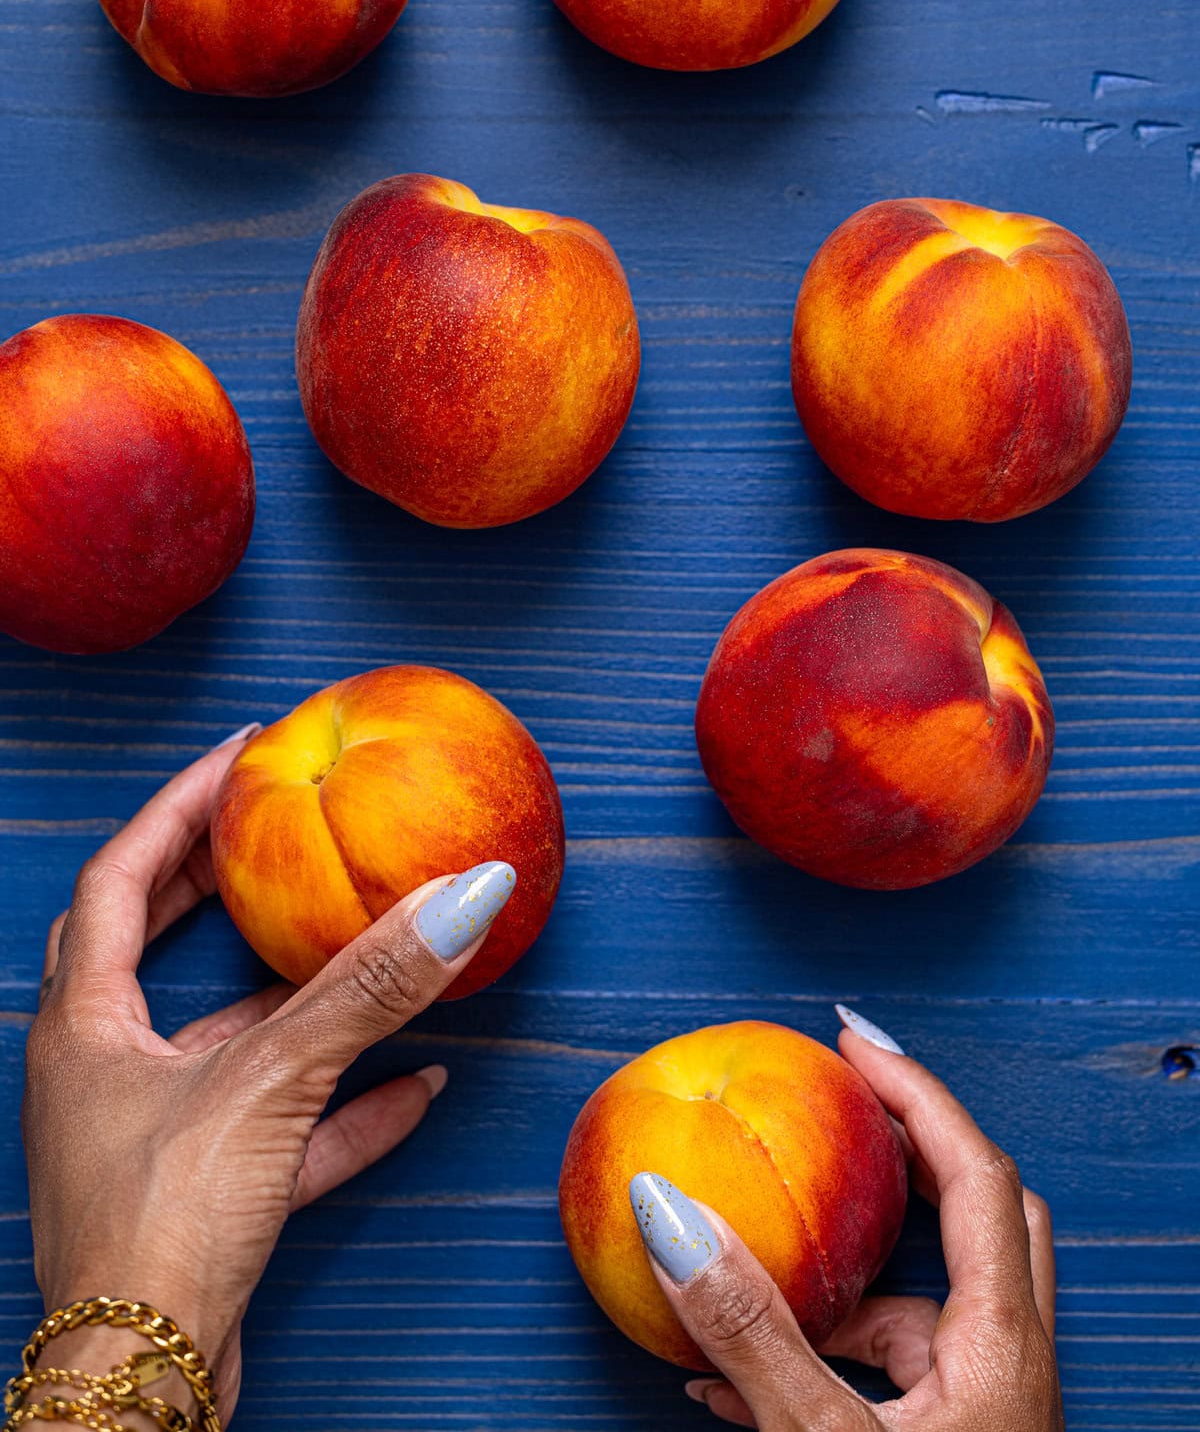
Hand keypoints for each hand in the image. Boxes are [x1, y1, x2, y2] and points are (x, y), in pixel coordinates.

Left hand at [21, 730, 515, 1419]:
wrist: (139, 1388)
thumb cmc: (158, 1230)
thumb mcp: (270, 1082)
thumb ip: (369, 989)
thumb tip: (463, 896)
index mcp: (84, 1025)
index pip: (119, 877)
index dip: (177, 806)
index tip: (239, 756)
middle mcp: (102, 1072)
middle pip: (147, 946)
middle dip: (211, 883)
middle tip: (273, 832)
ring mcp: (146, 1138)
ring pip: (218, 1042)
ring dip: (292, 999)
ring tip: (361, 951)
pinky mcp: (195, 1200)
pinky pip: (274, 1129)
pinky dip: (340, 1102)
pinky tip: (416, 1086)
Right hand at [635, 1019, 1062, 1430]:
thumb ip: (752, 1333)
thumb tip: (672, 1214)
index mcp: (1004, 1347)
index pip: (976, 1175)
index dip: (916, 1094)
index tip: (850, 1039)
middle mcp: (1010, 1368)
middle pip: (981, 1216)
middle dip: (907, 1151)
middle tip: (840, 1109)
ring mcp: (986, 1414)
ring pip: (926, 1305)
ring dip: (840, 1278)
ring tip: (748, 1259)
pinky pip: (891, 1379)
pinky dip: (818, 1355)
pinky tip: (725, 1381)